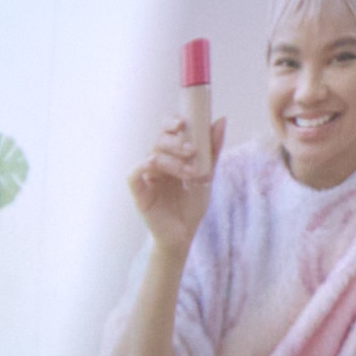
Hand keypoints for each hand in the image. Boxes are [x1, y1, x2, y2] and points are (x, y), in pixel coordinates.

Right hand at [128, 116, 214, 253]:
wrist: (184, 235)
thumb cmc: (192, 206)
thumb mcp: (207, 176)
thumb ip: (212, 150)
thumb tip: (221, 120)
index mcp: (171, 156)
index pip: (167, 131)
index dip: (172, 122)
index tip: (184, 122)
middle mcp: (156, 163)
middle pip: (159, 141)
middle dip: (175, 142)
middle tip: (191, 151)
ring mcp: (146, 176)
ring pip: (152, 156)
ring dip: (172, 161)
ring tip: (190, 172)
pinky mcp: (138, 191)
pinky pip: (133, 174)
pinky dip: (142, 165)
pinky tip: (154, 164)